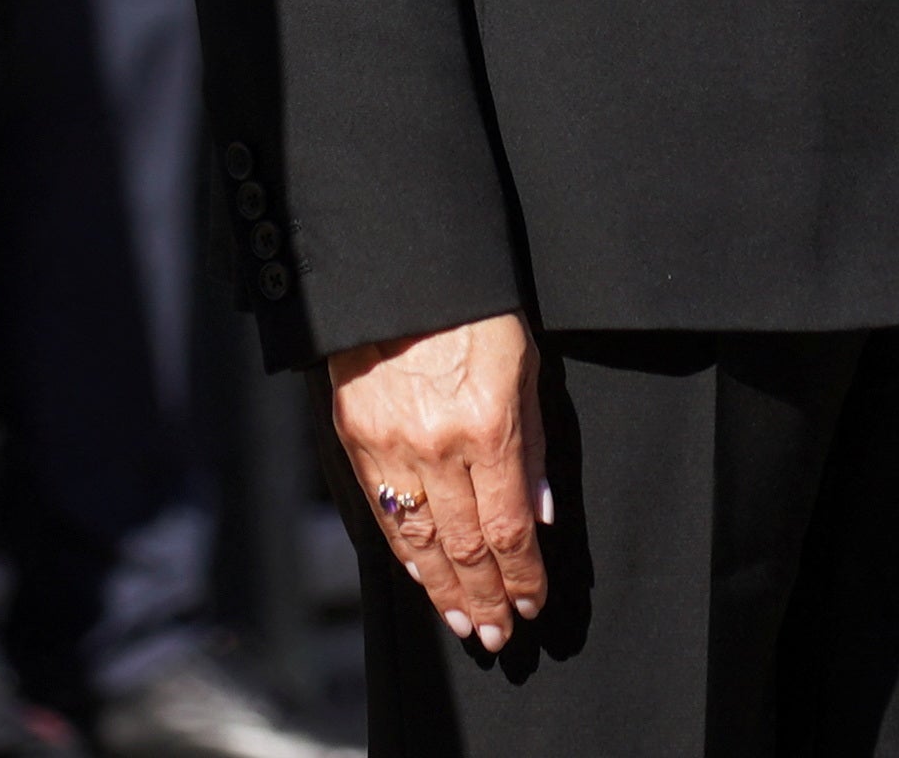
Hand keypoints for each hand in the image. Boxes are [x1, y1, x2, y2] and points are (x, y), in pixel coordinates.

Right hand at [331, 312, 550, 651]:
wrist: (397, 265)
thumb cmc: (472, 307)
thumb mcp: (525, 365)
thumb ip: (533, 443)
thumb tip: (542, 515)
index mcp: (488, 426)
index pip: (510, 528)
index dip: (524, 576)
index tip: (534, 602)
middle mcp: (438, 446)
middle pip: (467, 546)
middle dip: (488, 597)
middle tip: (501, 634)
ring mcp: (392, 446)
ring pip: (421, 541)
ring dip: (446, 590)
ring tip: (466, 621)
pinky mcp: (355, 437)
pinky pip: (381, 512)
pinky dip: (404, 553)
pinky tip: (422, 577)